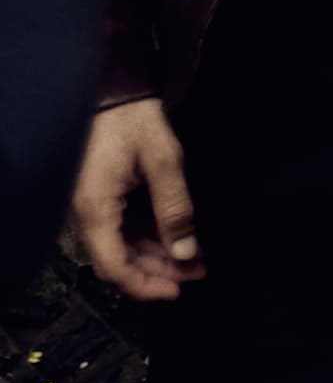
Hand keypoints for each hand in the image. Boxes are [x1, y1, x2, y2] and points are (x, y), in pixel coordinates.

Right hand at [65, 98, 195, 300]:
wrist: (111, 93)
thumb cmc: (134, 121)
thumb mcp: (164, 161)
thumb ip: (175, 207)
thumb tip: (186, 252)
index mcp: (94, 208)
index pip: (112, 266)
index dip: (144, 285)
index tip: (178, 290)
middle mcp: (84, 214)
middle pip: (117, 260)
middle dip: (158, 271)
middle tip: (198, 272)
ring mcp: (89, 208)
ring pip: (119, 247)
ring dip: (155, 257)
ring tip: (196, 259)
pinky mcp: (97, 200)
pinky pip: (119, 230)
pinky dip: (146, 239)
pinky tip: (176, 239)